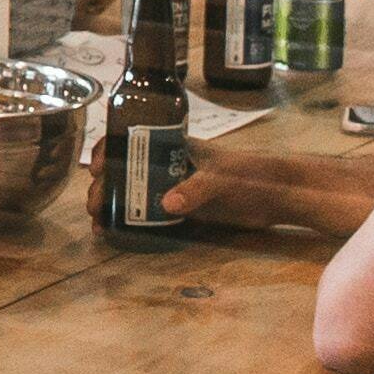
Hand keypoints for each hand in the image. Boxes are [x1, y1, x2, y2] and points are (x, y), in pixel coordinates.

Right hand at [118, 142, 373, 236]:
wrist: (280, 196)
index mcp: (174, 145)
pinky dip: (132, 224)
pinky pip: (151, 217)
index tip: (94, 168)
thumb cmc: (251, 175)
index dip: (107, 150)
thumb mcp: (221, 178)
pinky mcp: (185, 212)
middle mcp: (169, 165)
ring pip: (134, 195)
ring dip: (114, 207)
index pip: (131, 140)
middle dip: (104, 186)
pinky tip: (117, 234)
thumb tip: (165, 204)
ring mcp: (176, 188)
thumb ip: (194, 189)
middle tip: (94, 206)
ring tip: (99, 225)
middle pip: (126, 172)